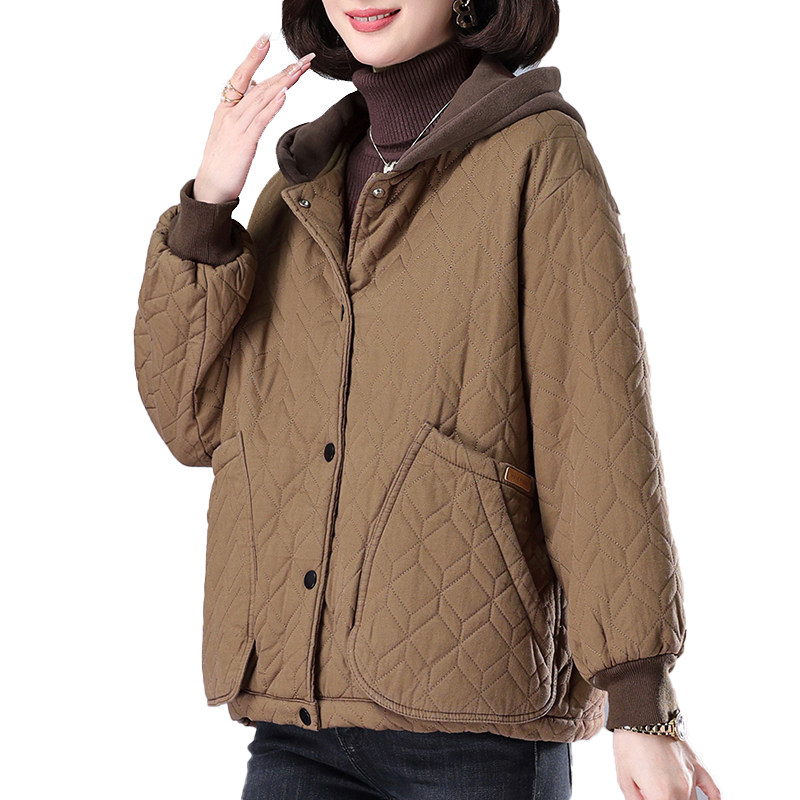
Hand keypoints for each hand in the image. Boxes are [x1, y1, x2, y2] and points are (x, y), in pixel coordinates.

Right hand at [193, 33, 315, 203]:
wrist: (211, 187)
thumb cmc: (223, 161)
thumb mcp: (231, 131)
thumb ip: (244, 111)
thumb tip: (260, 92)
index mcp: (225, 108)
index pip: (241, 76)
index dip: (253, 57)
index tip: (266, 40)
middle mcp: (230, 113)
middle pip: (258, 85)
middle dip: (282, 71)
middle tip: (302, 58)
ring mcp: (236, 127)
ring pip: (262, 99)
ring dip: (283, 83)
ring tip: (300, 71)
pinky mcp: (244, 143)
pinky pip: (260, 121)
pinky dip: (272, 106)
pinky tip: (284, 95)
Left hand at [613, 729, 721, 798]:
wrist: (641, 713)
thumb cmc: (630, 742)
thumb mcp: (624, 778)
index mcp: (662, 796)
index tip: (648, 797)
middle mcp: (681, 789)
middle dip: (665, 799)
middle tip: (655, 791)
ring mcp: (692, 777)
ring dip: (683, 799)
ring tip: (668, 792)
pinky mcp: (697, 765)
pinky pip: (713, 791)